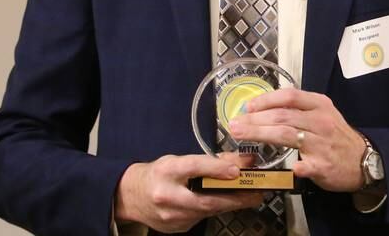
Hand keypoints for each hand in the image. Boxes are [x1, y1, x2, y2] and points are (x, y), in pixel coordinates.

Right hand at [114, 154, 263, 232]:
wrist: (132, 197)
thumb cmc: (158, 174)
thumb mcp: (178, 160)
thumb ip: (207, 161)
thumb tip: (238, 161)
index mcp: (166, 171)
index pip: (194, 167)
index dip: (217, 168)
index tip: (238, 170)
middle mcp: (167, 195)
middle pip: (205, 199)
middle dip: (235, 197)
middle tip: (256, 193)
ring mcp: (171, 216)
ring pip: (207, 212)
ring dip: (229, 204)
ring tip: (248, 197)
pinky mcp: (176, 228)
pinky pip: (200, 218)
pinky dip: (214, 210)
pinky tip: (224, 203)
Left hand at [229, 89, 366, 191]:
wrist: (364, 160)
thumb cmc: (335, 136)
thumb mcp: (322, 113)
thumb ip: (297, 109)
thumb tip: (263, 107)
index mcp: (318, 105)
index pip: (289, 96)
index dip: (266, 100)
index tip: (247, 107)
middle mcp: (320, 121)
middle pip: (282, 116)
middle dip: (254, 120)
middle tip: (234, 124)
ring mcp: (322, 144)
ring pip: (286, 135)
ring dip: (260, 134)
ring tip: (241, 135)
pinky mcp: (323, 166)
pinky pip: (307, 165)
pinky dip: (297, 167)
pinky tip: (288, 167)